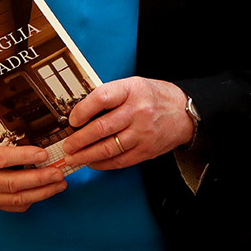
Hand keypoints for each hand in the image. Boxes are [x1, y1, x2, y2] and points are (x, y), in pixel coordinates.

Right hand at [0, 127, 66, 211]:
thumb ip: (2, 135)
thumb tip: (35, 132)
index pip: (0, 159)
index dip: (24, 157)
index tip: (44, 154)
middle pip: (11, 184)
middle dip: (39, 179)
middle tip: (58, 173)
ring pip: (15, 199)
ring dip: (41, 193)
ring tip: (59, 184)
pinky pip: (13, 206)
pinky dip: (32, 199)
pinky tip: (45, 191)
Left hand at [61, 77, 193, 171]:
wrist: (184, 112)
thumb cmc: (154, 97)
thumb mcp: (134, 85)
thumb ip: (111, 95)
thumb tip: (81, 111)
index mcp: (132, 90)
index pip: (102, 98)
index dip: (83, 110)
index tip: (72, 120)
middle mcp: (138, 111)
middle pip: (102, 128)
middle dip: (79, 139)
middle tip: (67, 145)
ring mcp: (143, 133)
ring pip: (108, 148)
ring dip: (86, 155)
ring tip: (73, 157)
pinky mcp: (146, 151)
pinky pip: (120, 161)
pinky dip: (102, 164)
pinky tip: (92, 162)